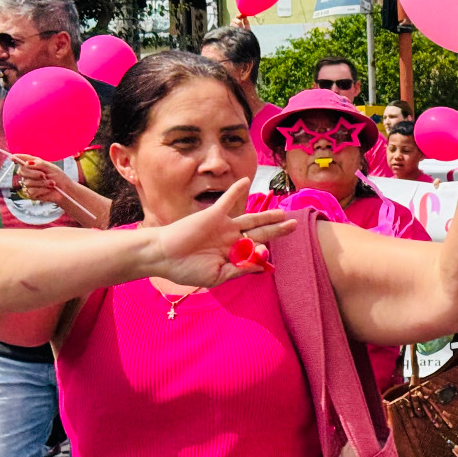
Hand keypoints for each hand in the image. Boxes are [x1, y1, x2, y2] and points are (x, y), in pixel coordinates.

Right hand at [12, 156, 66, 204]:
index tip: (13, 157)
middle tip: (44, 175)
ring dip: (42, 183)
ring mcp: (28, 184)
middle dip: (34, 173)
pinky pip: (31, 191)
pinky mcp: (30, 194)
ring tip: (52, 184)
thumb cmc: (58, 177)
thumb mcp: (50, 167)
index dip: (16, 159)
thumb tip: (28, 163)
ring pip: (27, 182)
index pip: (21, 160)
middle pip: (22, 171)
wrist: (65, 190)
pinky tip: (48, 189)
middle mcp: (28, 174)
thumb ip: (39, 164)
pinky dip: (42, 190)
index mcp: (32, 165)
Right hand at [148, 179, 294, 289]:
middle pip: (259, 232)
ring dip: (267, 214)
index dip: (263, 252)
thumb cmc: (186, 269)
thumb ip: (239, 269)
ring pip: (250, 218)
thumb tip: (261, 265)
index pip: (254, 251)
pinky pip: (228, 200)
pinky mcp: (213, 215)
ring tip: (283, 212)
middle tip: (295, 225)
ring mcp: (223, 226)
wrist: (163, 256)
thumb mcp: (216, 276)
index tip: (266, 254)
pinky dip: (236, 190)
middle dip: (277, 230)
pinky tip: (246, 180)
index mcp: (231, 255)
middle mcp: (230, 239)